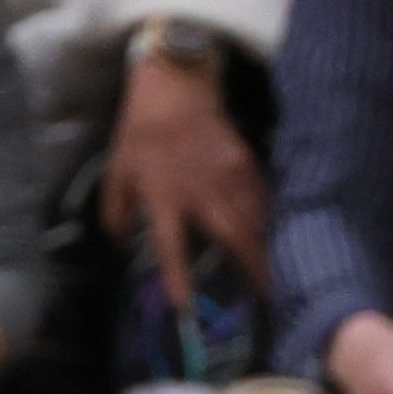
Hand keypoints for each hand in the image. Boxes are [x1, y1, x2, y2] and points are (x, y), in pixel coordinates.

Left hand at [103, 50, 269, 306]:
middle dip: (252, 270)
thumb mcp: (117, 170)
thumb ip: (118, 213)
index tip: (186, 308)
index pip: (171, 245)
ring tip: (276, 278)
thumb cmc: (142, 132)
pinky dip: (269, 226)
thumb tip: (124, 248)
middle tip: (266, 300)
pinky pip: (263, 203)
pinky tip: (274, 241)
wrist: (174, 84)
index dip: (178, 278)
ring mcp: (229, 176)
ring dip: (266, 253)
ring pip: (256, 223)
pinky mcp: (247, 165)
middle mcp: (200, 189)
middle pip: (233, 237)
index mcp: (163, 193)